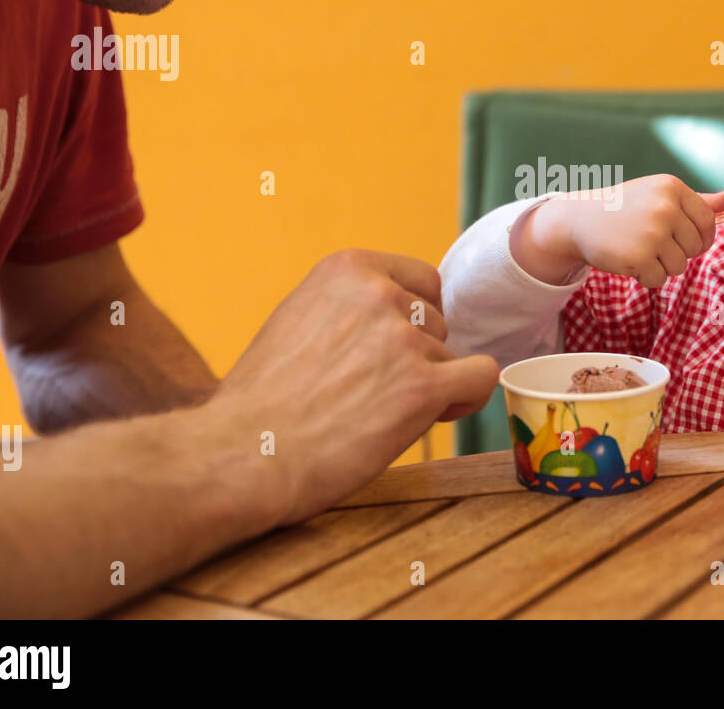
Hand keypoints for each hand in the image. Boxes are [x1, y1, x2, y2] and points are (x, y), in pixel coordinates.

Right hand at [210, 249, 498, 526]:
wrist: (243, 454)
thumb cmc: (261, 401)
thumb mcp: (298, 319)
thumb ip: (348, 308)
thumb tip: (396, 315)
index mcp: (347, 268)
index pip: (422, 282)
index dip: (413, 321)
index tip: (388, 351)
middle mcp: (379, 293)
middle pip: (437, 323)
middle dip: (417, 357)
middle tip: (372, 393)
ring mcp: (403, 338)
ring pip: (451, 357)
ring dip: (428, 387)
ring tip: (376, 414)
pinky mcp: (422, 386)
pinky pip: (480, 378)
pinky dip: (464, 399)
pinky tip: (432, 415)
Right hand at [513, 175, 723, 286]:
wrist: (579, 219)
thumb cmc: (624, 208)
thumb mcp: (658, 196)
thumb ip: (695, 201)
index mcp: (672, 188)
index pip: (708, 222)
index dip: (701, 237)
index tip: (684, 240)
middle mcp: (665, 207)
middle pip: (695, 247)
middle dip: (677, 252)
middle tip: (651, 243)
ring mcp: (652, 232)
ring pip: (679, 266)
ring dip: (660, 266)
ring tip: (638, 250)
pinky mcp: (639, 256)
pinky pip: (659, 279)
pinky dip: (646, 277)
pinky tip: (629, 260)